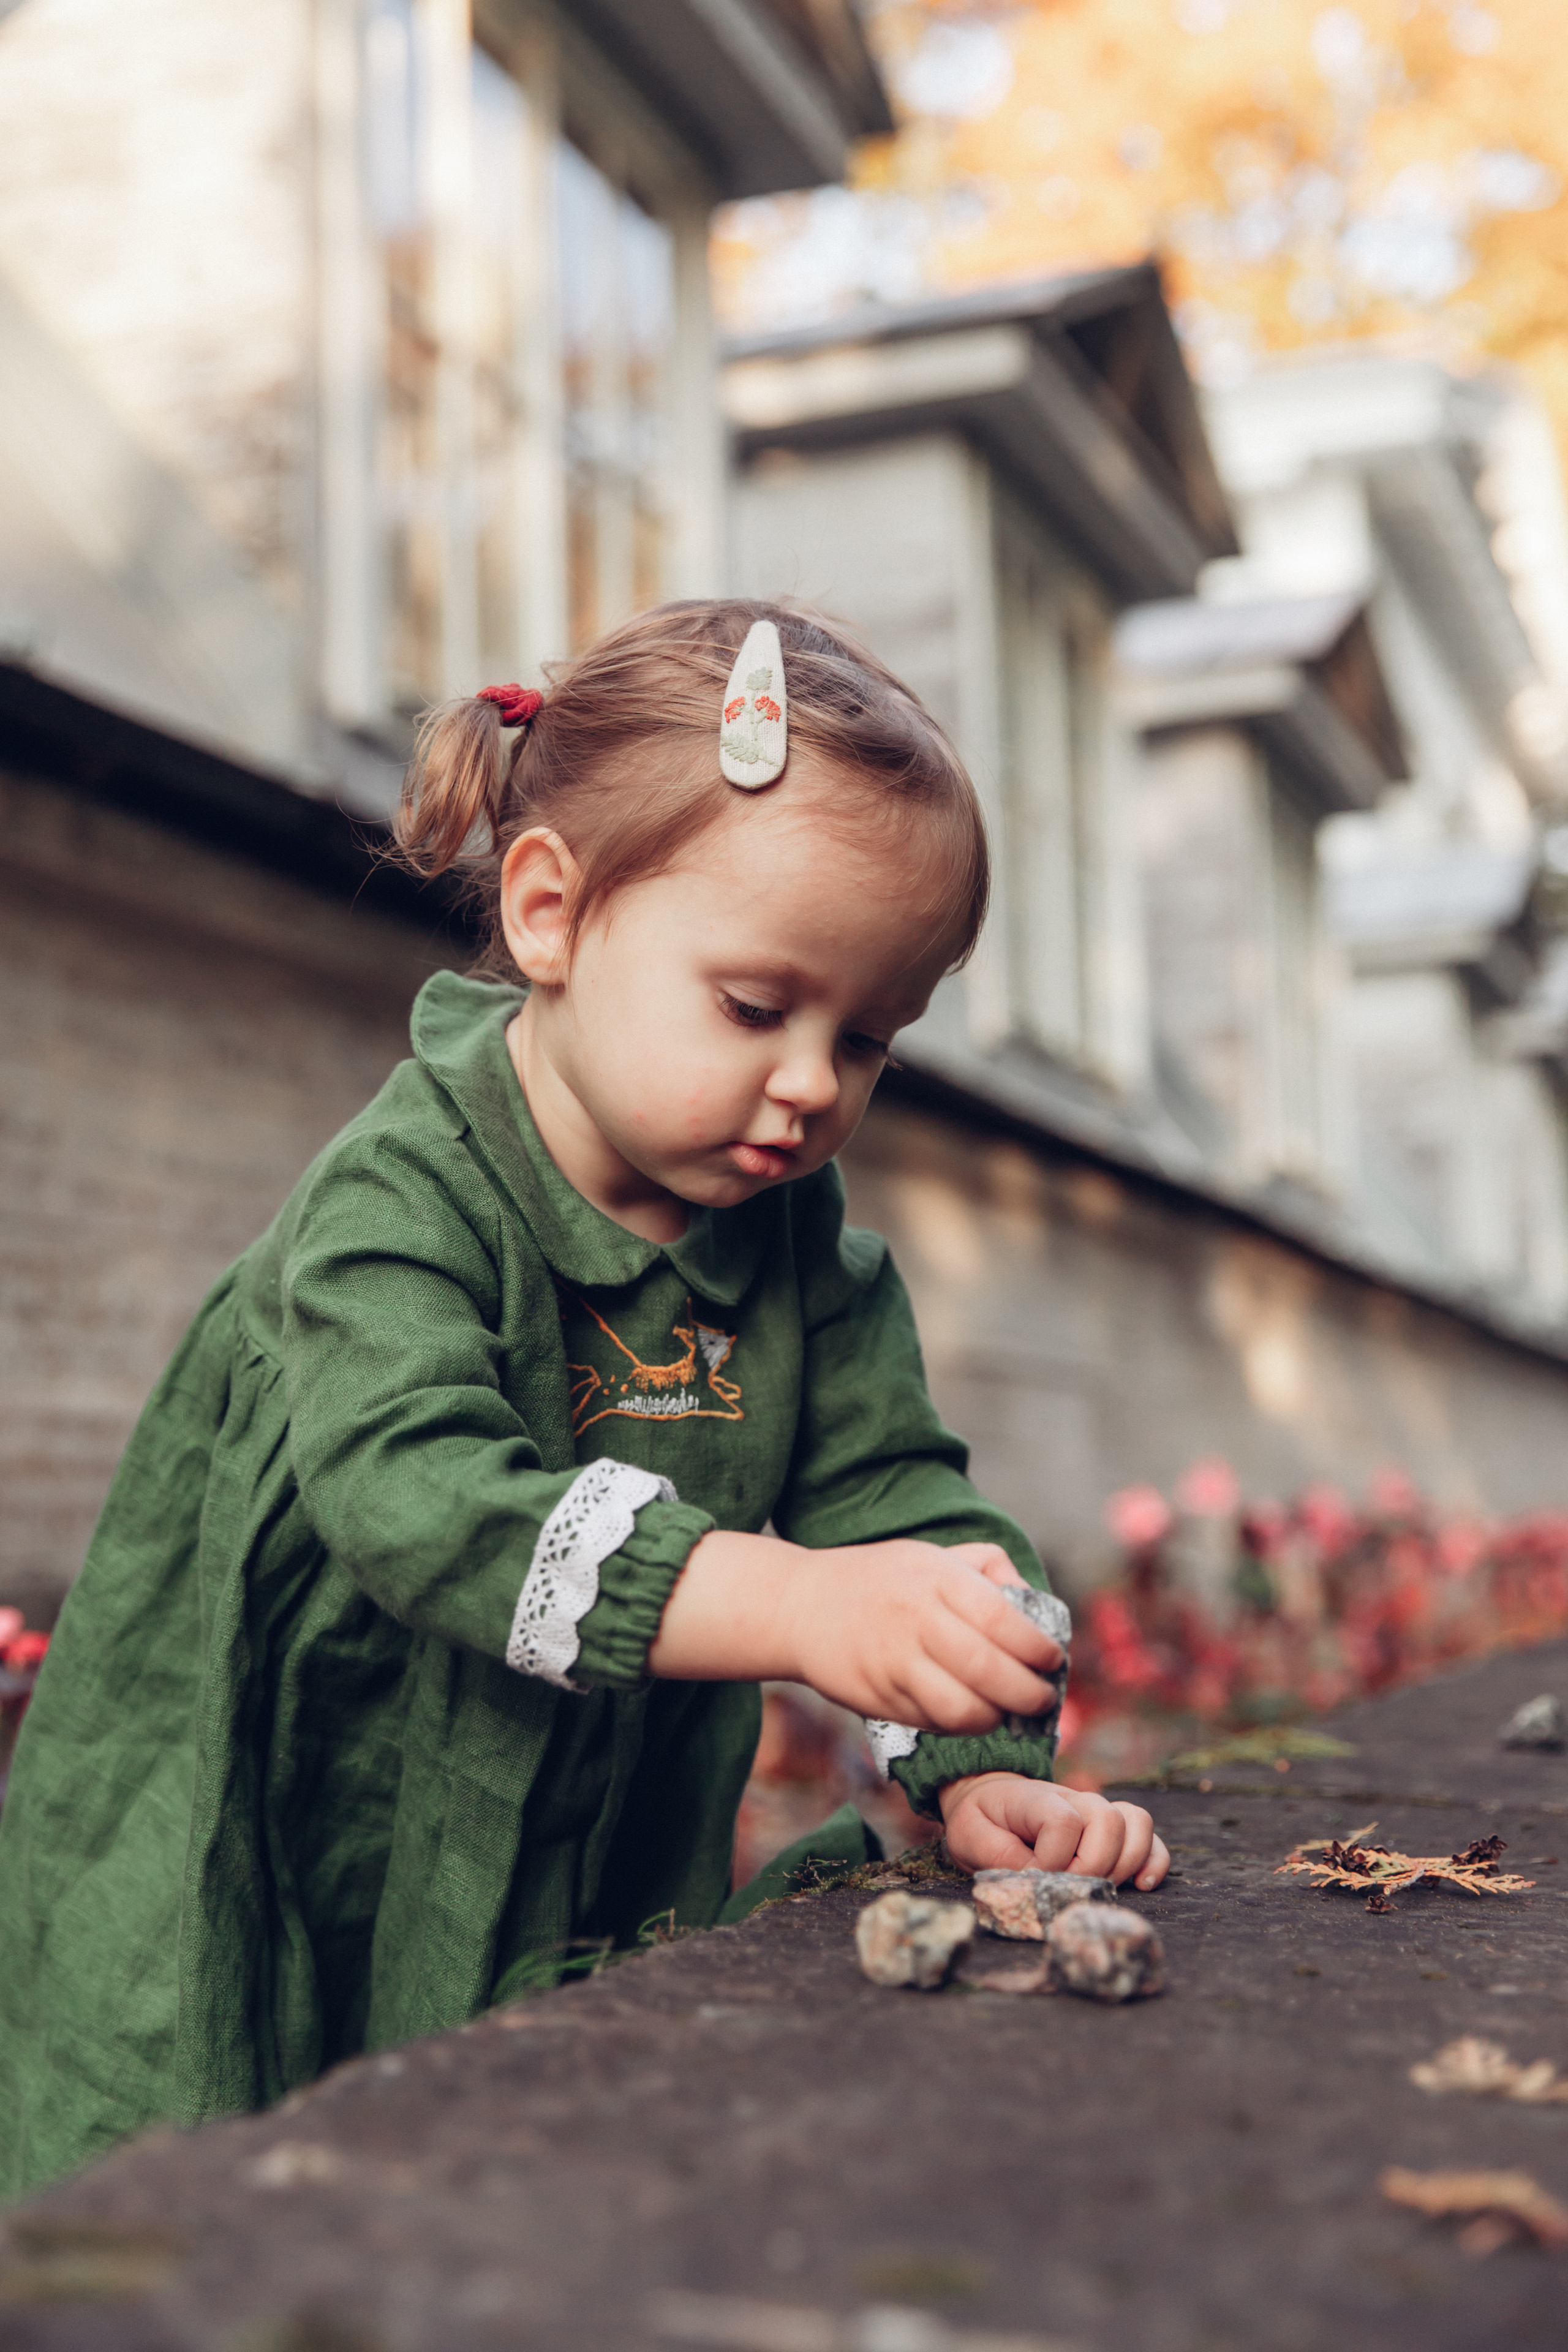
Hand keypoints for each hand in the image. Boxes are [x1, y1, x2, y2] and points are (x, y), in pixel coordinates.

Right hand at [647, 1530, 1062, 1734]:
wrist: (799, 1606)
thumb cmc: (879, 1580)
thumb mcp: (931, 1555)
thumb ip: (985, 1567)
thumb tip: (1034, 1599)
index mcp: (935, 1578)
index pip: (1002, 1618)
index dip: (1037, 1648)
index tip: (1052, 1660)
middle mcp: (915, 1618)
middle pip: (989, 1670)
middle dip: (1028, 1693)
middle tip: (1041, 1699)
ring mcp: (894, 1661)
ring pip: (962, 1709)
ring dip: (995, 1719)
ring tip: (1006, 1714)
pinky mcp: (878, 1697)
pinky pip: (932, 1722)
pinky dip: (959, 1727)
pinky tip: (969, 1716)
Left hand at [939, 1771, 1168, 1890]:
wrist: (990, 1802)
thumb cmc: (980, 1822)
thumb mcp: (968, 1836)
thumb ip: (999, 1856)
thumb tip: (1039, 1880)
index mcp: (1036, 1798)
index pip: (1063, 1821)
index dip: (1052, 1858)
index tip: (1032, 1875)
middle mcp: (1076, 1799)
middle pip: (1108, 1821)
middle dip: (1091, 1866)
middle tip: (1066, 1887)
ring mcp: (1099, 1811)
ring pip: (1137, 1824)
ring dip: (1124, 1864)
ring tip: (1099, 1887)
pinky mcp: (1114, 1830)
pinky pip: (1151, 1838)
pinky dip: (1154, 1861)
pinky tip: (1140, 1885)